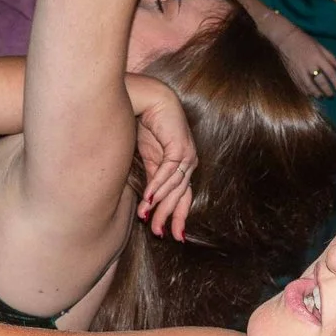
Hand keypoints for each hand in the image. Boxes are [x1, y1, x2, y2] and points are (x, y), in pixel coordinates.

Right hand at [127, 78, 196, 239]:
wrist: (149, 100)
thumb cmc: (147, 125)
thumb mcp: (148, 157)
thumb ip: (152, 178)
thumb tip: (148, 202)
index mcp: (182, 166)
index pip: (183, 196)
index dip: (177, 215)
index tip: (171, 235)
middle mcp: (189, 162)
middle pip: (181, 196)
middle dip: (168, 216)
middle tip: (157, 233)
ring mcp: (186, 155)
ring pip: (174, 187)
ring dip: (159, 204)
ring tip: (147, 218)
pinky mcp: (179, 147)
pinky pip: (168, 172)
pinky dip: (157, 186)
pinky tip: (148, 198)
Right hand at [268, 18, 335, 97]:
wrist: (286, 40)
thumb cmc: (305, 41)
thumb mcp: (320, 46)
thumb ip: (330, 57)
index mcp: (318, 58)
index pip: (330, 73)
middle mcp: (310, 66)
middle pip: (321, 82)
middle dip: (328, 91)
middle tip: (332, 96)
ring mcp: (300, 72)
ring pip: (310, 87)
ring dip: (317, 94)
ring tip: (322, 98)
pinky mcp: (293, 75)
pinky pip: (301, 86)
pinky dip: (307, 92)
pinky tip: (311, 95)